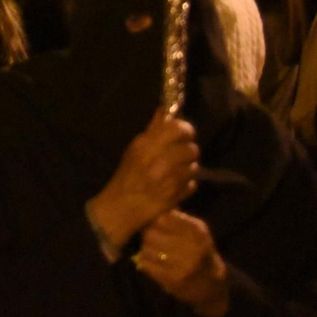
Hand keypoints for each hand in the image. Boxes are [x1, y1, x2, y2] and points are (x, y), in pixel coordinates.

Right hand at [88, 109, 199, 251]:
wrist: (122, 206)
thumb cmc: (127, 174)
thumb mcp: (135, 149)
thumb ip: (153, 130)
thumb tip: (165, 110)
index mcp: (147, 145)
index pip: (179, 128)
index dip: (185, 130)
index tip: (182, 134)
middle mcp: (161, 160)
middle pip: (192, 149)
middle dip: (187, 151)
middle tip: (179, 154)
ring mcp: (170, 180)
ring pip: (194, 166)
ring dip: (187, 168)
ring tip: (175, 170)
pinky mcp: (178, 195)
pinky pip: (192, 183)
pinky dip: (186, 183)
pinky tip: (174, 184)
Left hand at [135, 210, 229, 316]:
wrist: (212, 285)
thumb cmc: (199, 251)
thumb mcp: (196, 230)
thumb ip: (176, 218)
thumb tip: (152, 203)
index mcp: (196, 230)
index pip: (161, 218)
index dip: (154, 221)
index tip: (155, 225)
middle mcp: (191, 246)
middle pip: (150, 233)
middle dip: (148, 235)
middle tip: (151, 239)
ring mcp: (183, 265)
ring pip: (146, 248)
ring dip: (146, 249)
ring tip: (153, 251)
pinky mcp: (173, 280)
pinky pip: (146, 264)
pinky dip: (146, 263)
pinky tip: (154, 263)